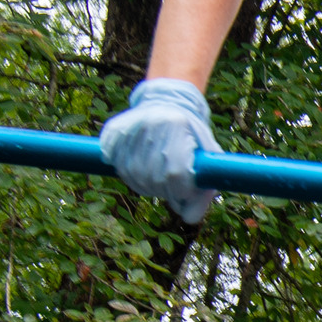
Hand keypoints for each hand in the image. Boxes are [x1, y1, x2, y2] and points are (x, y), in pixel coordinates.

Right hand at [100, 77, 218, 223]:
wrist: (168, 102)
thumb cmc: (191, 134)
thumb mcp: (207, 154)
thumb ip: (204, 188)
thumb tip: (189, 218)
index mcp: (178, 126)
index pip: (176, 174)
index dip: (181, 191)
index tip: (185, 191)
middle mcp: (152, 125)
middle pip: (153, 178)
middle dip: (164, 190)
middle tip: (170, 185)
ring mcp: (130, 127)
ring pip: (132, 175)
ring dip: (146, 185)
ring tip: (156, 175)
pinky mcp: (113, 131)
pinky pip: (117, 164)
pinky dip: (128, 173)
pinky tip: (140, 166)